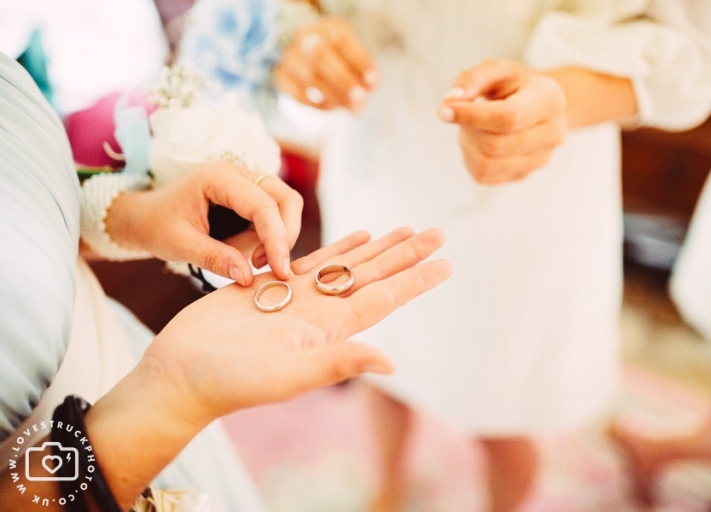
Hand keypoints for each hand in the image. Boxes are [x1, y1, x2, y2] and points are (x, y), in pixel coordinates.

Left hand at [105, 162, 302, 282]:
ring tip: (250, 260)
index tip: (280, 270)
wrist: (144, 217)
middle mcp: (238, 174)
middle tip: (267, 266)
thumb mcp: (180, 245)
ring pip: (285, 207)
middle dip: (285, 235)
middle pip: (286, 199)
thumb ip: (215, 259)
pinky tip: (247, 253)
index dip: (277, 238)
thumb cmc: (156, 225)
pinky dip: (270, 238)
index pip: (263, 205)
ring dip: (278, 237)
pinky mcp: (251, 198)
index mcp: (218, 178)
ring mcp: (247, 184)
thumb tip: (248, 277)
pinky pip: (275, 216)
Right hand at [143, 227, 450, 425]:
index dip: (415, 280)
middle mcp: (319, 312)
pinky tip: (356, 238)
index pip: (383, 297)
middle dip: (406, 254)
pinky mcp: (269, 286)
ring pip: (347, 264)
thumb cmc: (229, 382)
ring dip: (378, 248)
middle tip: (438, 233)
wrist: (181, 375)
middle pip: (373, 275)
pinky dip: (336, 247)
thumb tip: (392, 363)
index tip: (447, 264)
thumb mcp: (287, 375)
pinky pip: (311, 261)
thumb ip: (337, 363)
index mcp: (329, 330)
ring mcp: (295, 298)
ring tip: (405, 230)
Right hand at [274, 17, 378, 112]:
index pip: (341, 40)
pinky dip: (317, 105)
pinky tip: (332, 108)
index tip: (373, 81)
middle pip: (321, 56)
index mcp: (328, 27)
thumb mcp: (354, 55)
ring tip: (351, 109)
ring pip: (309, 77)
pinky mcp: (280, 76)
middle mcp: (305, 37)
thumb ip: (364, 69)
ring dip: (334, 97)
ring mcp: (290, 56)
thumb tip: (371, 85)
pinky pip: (297, 94)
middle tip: (361, 99)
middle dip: (344, 81)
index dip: (358, 61)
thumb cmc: (338, 57)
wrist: (305, 55)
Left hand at [438, 59, 568, 183]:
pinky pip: (483, 176)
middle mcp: (552, 134)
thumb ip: (472, 78)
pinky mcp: (523, 175)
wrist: (538, 106)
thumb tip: (451, 101)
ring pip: (486, 165)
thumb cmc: (515, 85)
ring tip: (472, 127)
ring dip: (467, 145)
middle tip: (462, 112)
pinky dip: (470, 158)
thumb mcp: (496, 69)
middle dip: (468, 129)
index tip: (444, 110)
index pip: (508, 118)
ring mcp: (540, 159)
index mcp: (550, 100)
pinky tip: (477, 141)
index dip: (471, 116)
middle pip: (494, 145)